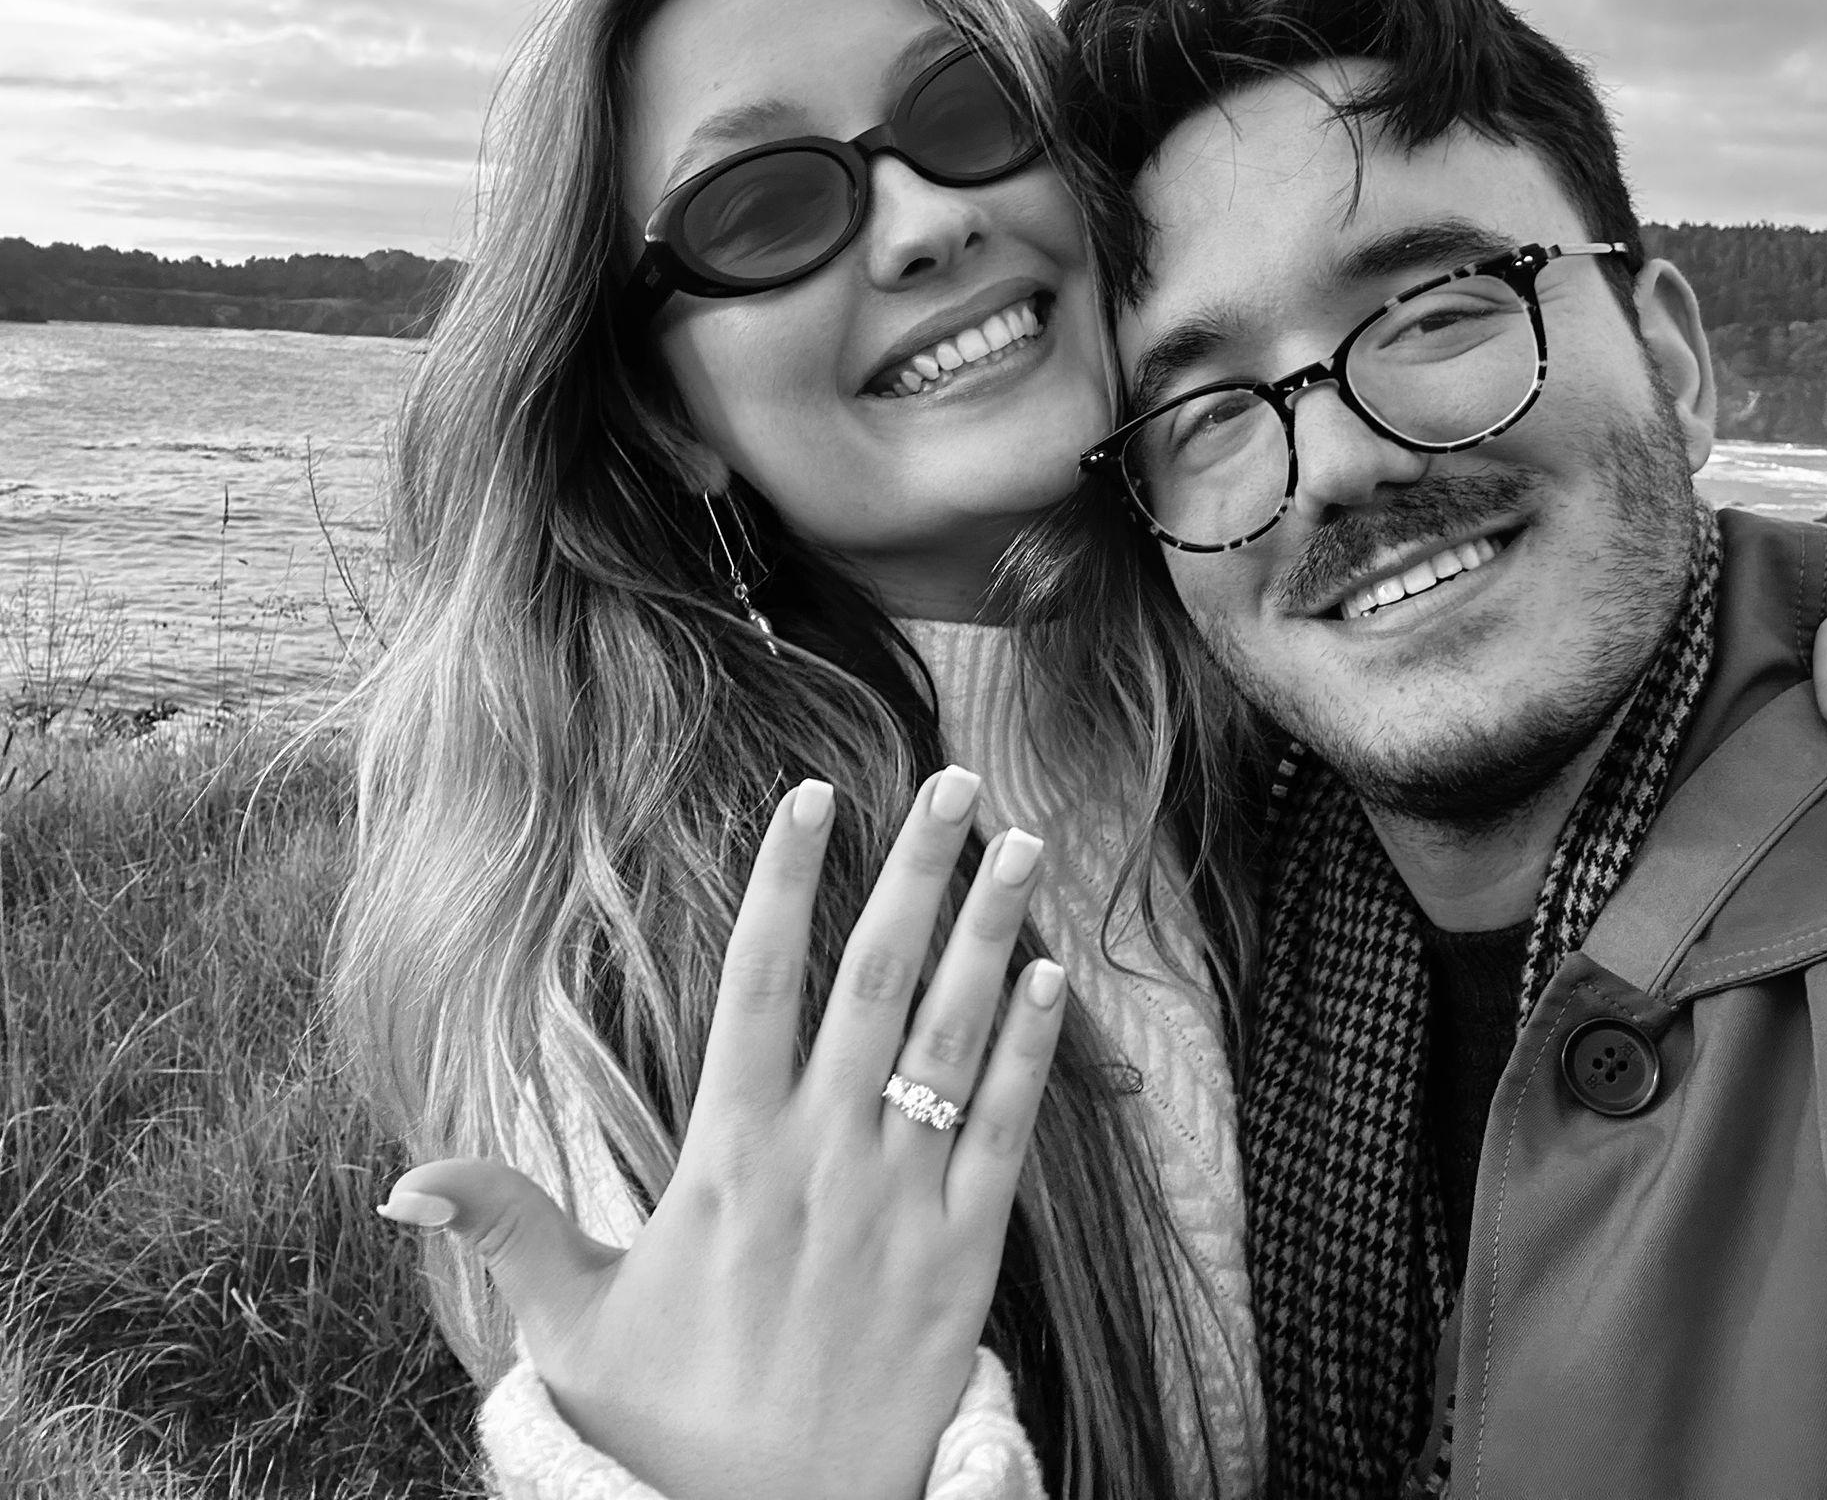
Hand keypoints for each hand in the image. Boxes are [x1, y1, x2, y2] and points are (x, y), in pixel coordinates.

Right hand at [379, 765, 1063, 1499]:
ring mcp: (900, 1199)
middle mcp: (823, 1156)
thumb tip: (398, 1175)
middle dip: (917, 869)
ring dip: (990, 930)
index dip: (787, 882)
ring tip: (1023, 844)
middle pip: (875, 979)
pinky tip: (1049, 976)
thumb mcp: (570, 1324)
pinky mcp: (965, 1253)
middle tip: (956, 781)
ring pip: (951, 1034)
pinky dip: (1030, 1051)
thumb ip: (504, 1225)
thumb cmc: (666, 1423)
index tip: (814, 796)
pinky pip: (1005, 1130)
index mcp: (728, 1155)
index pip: (761, 981)